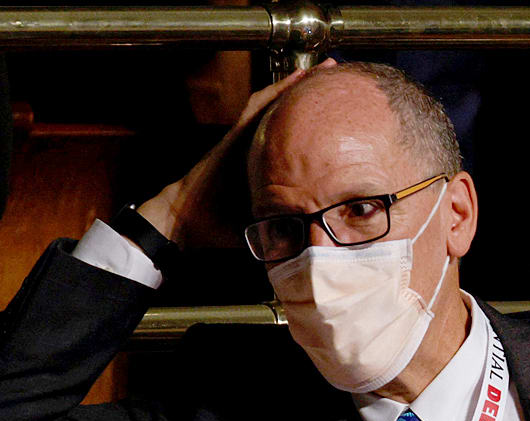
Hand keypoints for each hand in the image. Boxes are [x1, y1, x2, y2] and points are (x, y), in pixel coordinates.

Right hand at [139, 60, 330, 246]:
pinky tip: (297, 77)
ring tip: (323, 68)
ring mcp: (244, 137)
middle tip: (338, 81)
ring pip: (275, 103)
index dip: (316, 127)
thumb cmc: (220, 226)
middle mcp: (255, 147)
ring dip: (298, 85)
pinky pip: (259, 107)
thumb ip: (288, 227)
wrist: (188, 220)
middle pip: (287, 115)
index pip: (294, 141)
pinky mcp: (235, 134)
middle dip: (311, 97)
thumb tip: (319, 242)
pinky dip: (277, 91)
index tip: (341, 118)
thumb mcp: (265, 225)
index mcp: (263, 166)